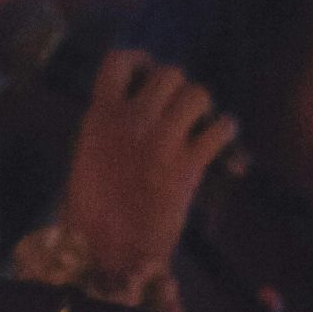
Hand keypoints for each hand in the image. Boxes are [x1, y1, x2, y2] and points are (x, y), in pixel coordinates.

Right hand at [60, 50, 237, 276]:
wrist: (108, 251)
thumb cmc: (91, 211)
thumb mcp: (86, 157)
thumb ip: (107, 128)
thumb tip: (128, 113)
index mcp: (101, 116)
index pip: (119, 61)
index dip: (139, 61)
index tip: (146, 72)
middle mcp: (133, 120)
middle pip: (169, 73)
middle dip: (177, 86)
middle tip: (177, 107)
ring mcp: (163, 140)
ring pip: (198, 93)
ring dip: (202, 105)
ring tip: (199, 121)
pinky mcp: (189, 165)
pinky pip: (221, 129)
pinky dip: (226, 130)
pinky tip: (221, 138)